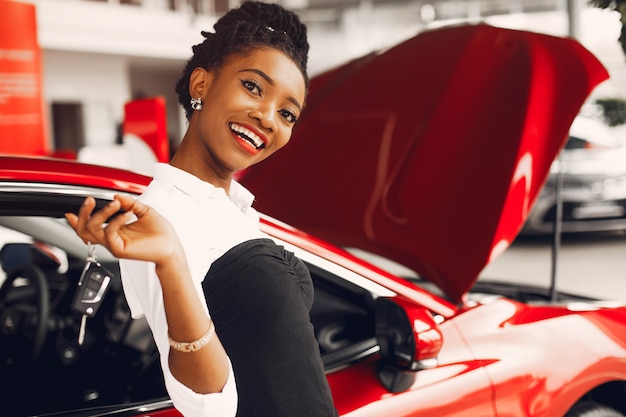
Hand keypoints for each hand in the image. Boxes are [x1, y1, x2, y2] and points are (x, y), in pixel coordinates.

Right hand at [65, 195, 182, 264]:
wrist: (172, 247)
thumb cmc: (161, 233)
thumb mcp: (144, 211)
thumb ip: (129, 203)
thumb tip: (116, 196)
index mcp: (115, 230)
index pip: (89, 227)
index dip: (77, 220)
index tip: (69, 212)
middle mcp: (112, 239)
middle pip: (84, 230)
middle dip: (83, 213)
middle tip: (90, 200)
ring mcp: (114, 245)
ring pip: (93, 230)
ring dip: (101, 213)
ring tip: (115, 203)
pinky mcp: (120, 250)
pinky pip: (109, 233)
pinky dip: (116, 220)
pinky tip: (127, 213)